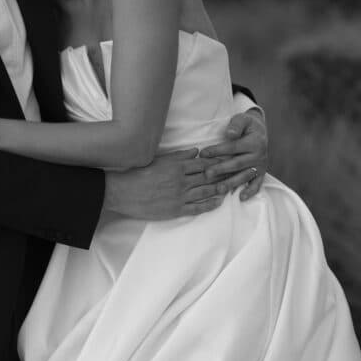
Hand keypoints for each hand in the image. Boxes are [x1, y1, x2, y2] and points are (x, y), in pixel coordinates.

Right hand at [104, 148, 229, 219]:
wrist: (122, 192)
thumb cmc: (138, 174)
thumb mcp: (159, 160)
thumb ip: (179, 156)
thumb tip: (197, 151)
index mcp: (177, 167)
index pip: (204, 163)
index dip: (219, 162)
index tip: (230, 160)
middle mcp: (181, 181)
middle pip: (209, 177)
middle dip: (224, 175)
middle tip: (238, 173)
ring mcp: (179, 196)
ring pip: (206, 191)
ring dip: (220, 189)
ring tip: (231, 186)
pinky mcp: (175, 210)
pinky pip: (197, 208)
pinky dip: (210, 204)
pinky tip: (219, 202)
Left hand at [198, 109, 267, 200]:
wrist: (260, 132)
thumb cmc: (246, 125)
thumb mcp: (242, 119)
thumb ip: (236, 125)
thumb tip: (230, 133)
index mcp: (255, 141)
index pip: (233, 147)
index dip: (218, 150)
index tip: (203, 153)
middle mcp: (259, 155)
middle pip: (238, 164)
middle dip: (221, 169)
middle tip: (207, 174)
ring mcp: (260, 166)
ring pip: (245, 176)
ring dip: (232, 183)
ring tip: (219, 189)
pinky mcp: (261, 174)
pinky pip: (257, 184)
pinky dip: (250, 191)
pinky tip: (241, 197)